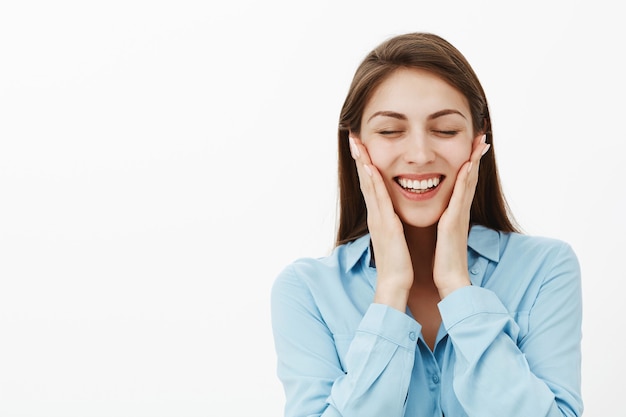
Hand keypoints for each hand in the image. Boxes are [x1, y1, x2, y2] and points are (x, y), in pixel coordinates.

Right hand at [349, 136, 412, 310]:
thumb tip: (394, 215)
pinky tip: (369, 167)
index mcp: (379, 217)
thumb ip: (392, 224)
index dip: (365, 165)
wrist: (396, 285)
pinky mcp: (386, 225)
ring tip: (357, 143)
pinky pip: (378, 199)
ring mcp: (378, 219)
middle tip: (353, 136)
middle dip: (360, 157)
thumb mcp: (395, 238)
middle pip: (365, 181)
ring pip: (369, 185)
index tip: (361, 146)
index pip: (371, 185)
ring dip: (363, 163)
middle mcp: (375, 214)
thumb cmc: (399, 264)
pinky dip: (373, 182)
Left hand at [434, 134, 489, 297]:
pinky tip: (468, 165)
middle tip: (483, 136)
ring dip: (474, 161)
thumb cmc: (444, 260)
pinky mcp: (455, 221)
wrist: (449, 280)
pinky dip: (466, 179)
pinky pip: (461, 196)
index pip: (463, 182)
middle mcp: (460, 210)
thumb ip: (446, 223)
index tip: (473, 145)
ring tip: (481, 142)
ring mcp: (459, 214)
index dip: (469, 163)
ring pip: (468, 182)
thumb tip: (444, 215)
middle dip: (476, 156)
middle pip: (470, 177)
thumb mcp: (444, 236)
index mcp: (455, 213)